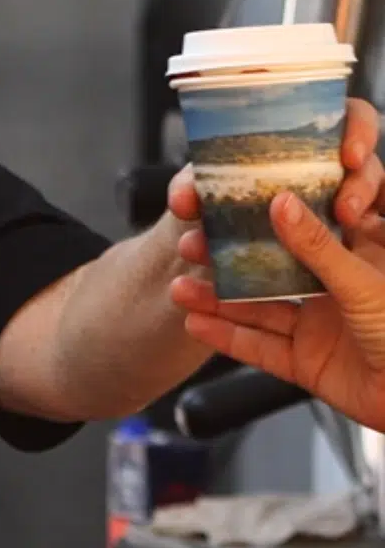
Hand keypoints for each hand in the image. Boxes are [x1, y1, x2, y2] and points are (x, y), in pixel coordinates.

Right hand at [166, 100, 384, 431]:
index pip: (322, 215)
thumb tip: (282, 203)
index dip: (288, 199)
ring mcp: (321, 324)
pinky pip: (262, 348)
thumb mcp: (364, 283)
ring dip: (220, 299)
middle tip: (198, 241)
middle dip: (234, 255)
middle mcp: (339, 285)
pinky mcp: (307, 361)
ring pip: (262, 307)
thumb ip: (318, 246)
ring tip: (182, 289)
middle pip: (277, 262)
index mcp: (365, 253)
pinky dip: (228, 338)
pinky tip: (197, 324)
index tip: (253, 186)